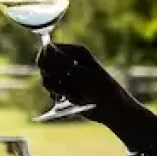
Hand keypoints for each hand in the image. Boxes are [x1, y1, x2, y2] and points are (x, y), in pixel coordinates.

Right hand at [37, 42, 151, 132]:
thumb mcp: (82, 73)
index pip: (48, 49)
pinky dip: (56, 94)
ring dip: (56, 88)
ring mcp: (66, 74)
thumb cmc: (102, 88)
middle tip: (64, 83)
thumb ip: (62, 62)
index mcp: (76, 52)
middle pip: (44, 64)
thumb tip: (47, 46)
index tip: (52, 72)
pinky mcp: (65, 87)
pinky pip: (51, 89)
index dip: (46, 60)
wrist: (112, 109)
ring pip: (46, 77)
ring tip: (70, 94)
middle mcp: (69, 61)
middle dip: (50, 76)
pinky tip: (65, 99)